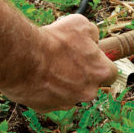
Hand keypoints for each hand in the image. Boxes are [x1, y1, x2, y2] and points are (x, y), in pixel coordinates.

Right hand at [0, 15, 117, 112]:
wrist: (22, 56)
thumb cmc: (53, 39)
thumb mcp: (80, 24)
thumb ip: (93, 34)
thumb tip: (93, 39)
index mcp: (101, 72)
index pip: (111, 73)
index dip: (100, 64)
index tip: (90, 58)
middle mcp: (88, 92)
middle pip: (90, 85)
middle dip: (81, 75)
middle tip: (66, 61)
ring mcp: (68, 102)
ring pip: (70, 94)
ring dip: (63, 84)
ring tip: (48, 67)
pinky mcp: (47, 108)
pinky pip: (50, 99)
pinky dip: (46, 90)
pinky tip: (37, 77)